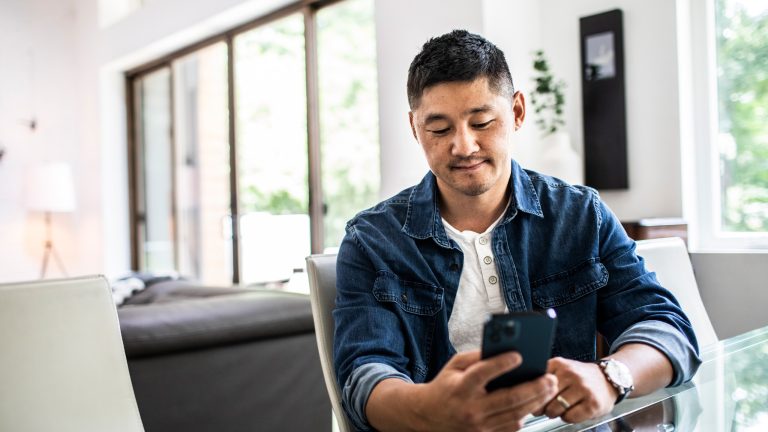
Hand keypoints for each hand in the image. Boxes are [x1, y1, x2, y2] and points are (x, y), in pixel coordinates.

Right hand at [367, 350, 557, 431]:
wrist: (428, 416)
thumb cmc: (445, 386)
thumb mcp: (454, 365)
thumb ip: (477, 357)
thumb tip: (504, 348)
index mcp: (461, 387)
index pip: (483, 373)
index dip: (502, 363)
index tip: (519, 355)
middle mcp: (471, 408)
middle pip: (509, 398)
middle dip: (534, 387)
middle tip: (549, 377)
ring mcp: (479, 425)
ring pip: (516, 414)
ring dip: (536, 401)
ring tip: (548, 388)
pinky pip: (512, 426)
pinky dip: (525, 414)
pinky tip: (534, 403)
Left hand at [534, 357, 616, 423]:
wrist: (609, 379)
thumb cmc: (579, 378)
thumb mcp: (562, 369)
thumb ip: (545, 376)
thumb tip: (523, 391)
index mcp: (559, 364)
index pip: (536, 383)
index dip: (533, 394)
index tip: (534, 399)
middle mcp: (571, 374)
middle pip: (544, 397)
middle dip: (542, 406)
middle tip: (546, 407)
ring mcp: (583, 388)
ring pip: (555, 409)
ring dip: (554, 413)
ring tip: (559, 409)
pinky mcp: (592, 403)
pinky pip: (570, 417)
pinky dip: (567, 418)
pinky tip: (572, 411)